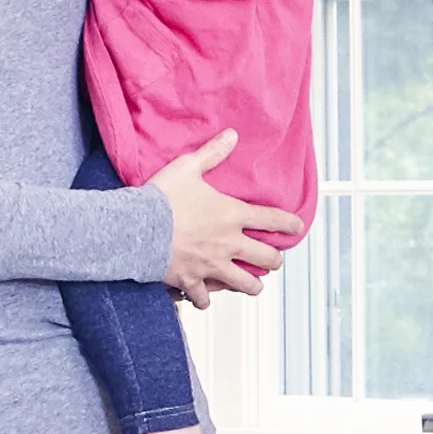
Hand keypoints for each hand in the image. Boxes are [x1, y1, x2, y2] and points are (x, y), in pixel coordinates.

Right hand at [150, 132, 299, 302]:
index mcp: (232, 215)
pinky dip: (205, 298)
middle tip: (272, 259)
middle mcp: (229, 244)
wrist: (136, 229)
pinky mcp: (192, 281)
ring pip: (247, 285)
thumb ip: (212, 153)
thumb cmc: (161, 198)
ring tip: (251, 284)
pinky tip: (205, 296)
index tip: (296, 227)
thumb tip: (231, 135)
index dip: (290, 224)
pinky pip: (205, 298)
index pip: (274, 220)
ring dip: (252, 285)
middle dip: (274, 260)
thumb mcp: (188, 168)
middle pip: (268, 259)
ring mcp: (212, 266)